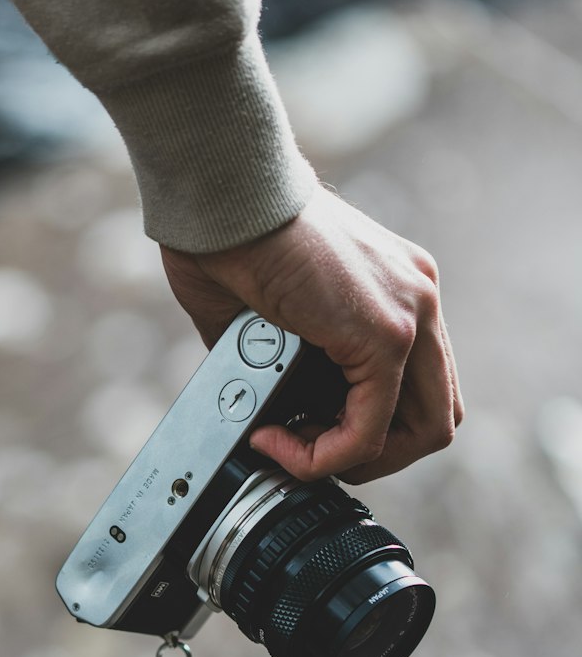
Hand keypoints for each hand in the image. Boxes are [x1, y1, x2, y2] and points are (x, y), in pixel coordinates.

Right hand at [160, 184, 463, 483]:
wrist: (220, 196)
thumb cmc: (224, 237)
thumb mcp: (266, 316)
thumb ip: (281, 365)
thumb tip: (264, 416)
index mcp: (396, 288)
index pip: (417, 385)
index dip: (367, 425)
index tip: (303, 427)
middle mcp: (417, 296)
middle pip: (435, 413)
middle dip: (373, 452)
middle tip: (310, 452)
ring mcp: (411, 312)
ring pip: (423, 432)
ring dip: (355, 460)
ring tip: (293, 450)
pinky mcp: (385, 333)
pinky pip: (369, 429)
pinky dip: (325, 454)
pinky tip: (278, 441)